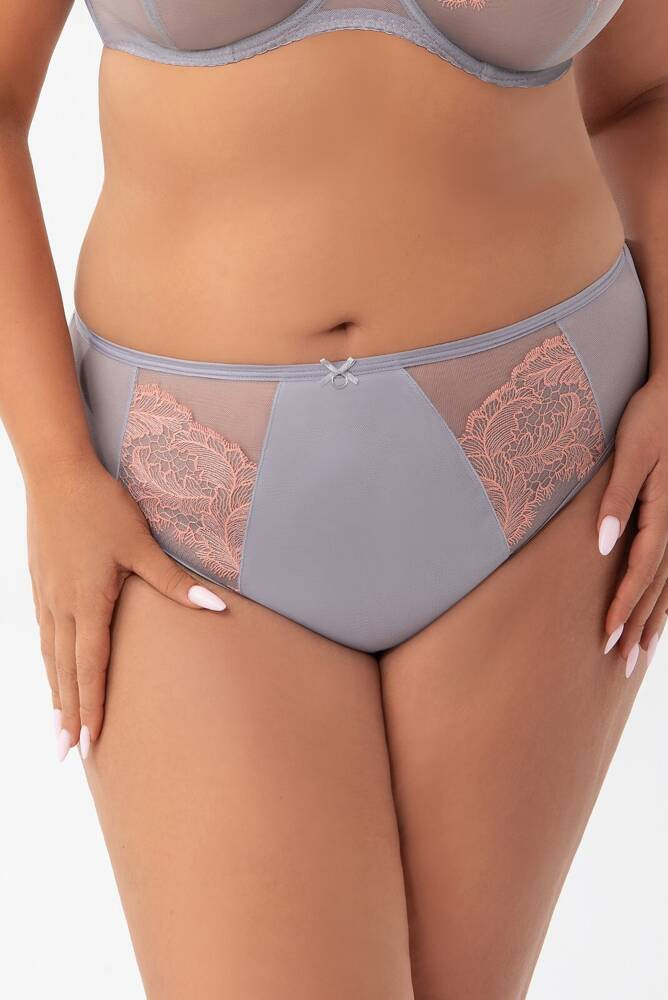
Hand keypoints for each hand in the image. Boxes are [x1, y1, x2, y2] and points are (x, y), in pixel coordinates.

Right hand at [26, 454, 226, 760]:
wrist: (55, 474)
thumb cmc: (101, 506)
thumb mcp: (141, 543)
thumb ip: (174, 581)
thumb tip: (216, 604)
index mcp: (87, 602)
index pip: (90, 667)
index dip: (91, 706)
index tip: (90, 743)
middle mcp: (61, 606)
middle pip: (65, 672)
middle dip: (67, 715)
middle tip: (66, 754)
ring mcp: (46, 595)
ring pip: (50, 656)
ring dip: (55, 693)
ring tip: (57, 727)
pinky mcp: (40, 583)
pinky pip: (43, 634)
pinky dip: (48, 662)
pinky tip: (52, 670)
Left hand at [597, 374, 667, 676]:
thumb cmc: (650, 418)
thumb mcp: (631, 453)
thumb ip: (618, 500)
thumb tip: (604, 545)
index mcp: (663, 514)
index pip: (641, 571)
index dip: (624, 605)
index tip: (607, 635)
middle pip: (657, 587)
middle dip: (639, 626)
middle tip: (622, 664)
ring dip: (653, 619)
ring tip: (639, 653)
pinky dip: (665, 595)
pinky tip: (657, 612)